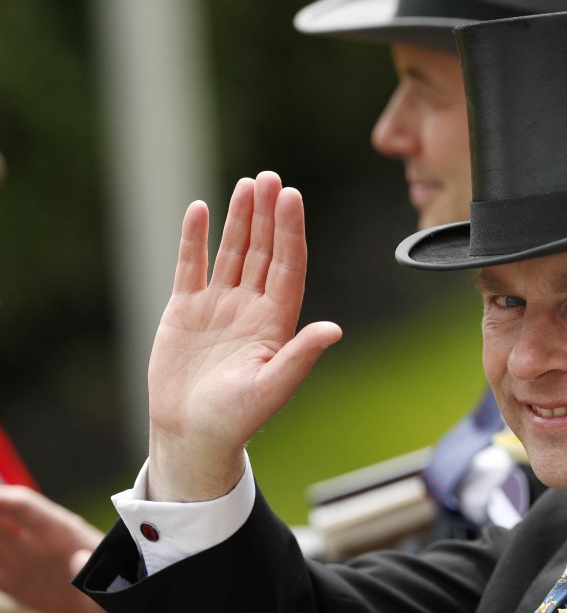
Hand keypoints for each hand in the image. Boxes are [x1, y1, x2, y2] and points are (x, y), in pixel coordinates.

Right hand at [0, 484, 110, 612]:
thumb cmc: (117, 580)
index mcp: (61, 531)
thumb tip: (78, 559)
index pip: (25, 507)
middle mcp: (38, 542)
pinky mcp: (17, 584)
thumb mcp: (109, 575)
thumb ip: (93, 567)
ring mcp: (25, 561)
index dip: (1, 497)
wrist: (113, 601)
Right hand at [147, 171, 341, 501]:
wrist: (191, 435)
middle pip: (263, 250)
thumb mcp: (272, 387)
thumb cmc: (236, 419)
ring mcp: (219, 305)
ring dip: (239, 218)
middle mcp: (252, 306)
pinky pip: (192, 266)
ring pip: (232, 251)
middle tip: (270, 178)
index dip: (291, 231)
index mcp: (277, 321)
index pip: (288, 265)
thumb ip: (300, 355)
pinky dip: (194, 239)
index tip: (292, 197)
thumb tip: (334, 329)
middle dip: (268, 215)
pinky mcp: (186, 309)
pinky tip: (199, 209)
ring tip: (247, 184)